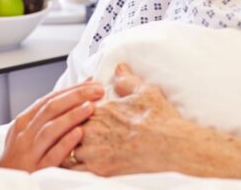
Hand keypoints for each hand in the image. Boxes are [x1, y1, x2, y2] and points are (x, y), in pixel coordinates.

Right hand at [0, 79, 103, 171]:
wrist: (4, 181)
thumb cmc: (20, 157)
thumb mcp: (26, 133)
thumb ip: (45, 118)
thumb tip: (71, 98)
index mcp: (24, 121)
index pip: (49, 98)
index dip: (71, 89)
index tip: (91, 83)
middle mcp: (26, 133)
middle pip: (51, 108)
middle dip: (75, 96)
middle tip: (97, 90)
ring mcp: (30, 152)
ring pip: (51, 129)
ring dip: (72, 116)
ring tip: (91, 107)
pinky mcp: (37, 170)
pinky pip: (52, 155)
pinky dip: (66, 143)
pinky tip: (79, 134)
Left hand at [65, 63, 189, 175]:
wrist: (173, 148)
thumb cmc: (160, 120)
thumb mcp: (144, 91)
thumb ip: (126, 80)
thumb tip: (119, 69)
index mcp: (99, 109)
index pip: (75, 108)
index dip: (75, 112)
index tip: (77, 115)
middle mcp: (92, 129)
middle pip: (68, 128)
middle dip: (67, 129)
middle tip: (67, 131)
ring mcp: (94, 151)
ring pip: (67, 148)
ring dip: (67, 147)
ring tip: (67, 148)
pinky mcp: (99, 170)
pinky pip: (73, 169)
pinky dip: (71, 166)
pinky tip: (73, 165)